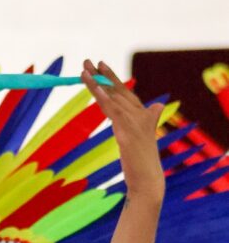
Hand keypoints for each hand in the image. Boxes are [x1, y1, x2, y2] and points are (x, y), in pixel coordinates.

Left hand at [81, 59, 164, 205]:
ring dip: (97, 83)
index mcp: (144, 115)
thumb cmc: (143, 163)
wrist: (148, 181)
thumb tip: (158, 105)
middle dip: (102, 75)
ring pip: (113, 98)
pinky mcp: (128, 133)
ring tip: (84, 70)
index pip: (125, 92)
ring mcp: (136, 123)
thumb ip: (146, 120)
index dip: (112, 78)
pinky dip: (104, 98)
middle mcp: (142, 115)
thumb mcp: (141, 138)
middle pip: (118, 90)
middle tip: (88, 61)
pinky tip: (95, 88)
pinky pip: (113, 111)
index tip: (100, 66)